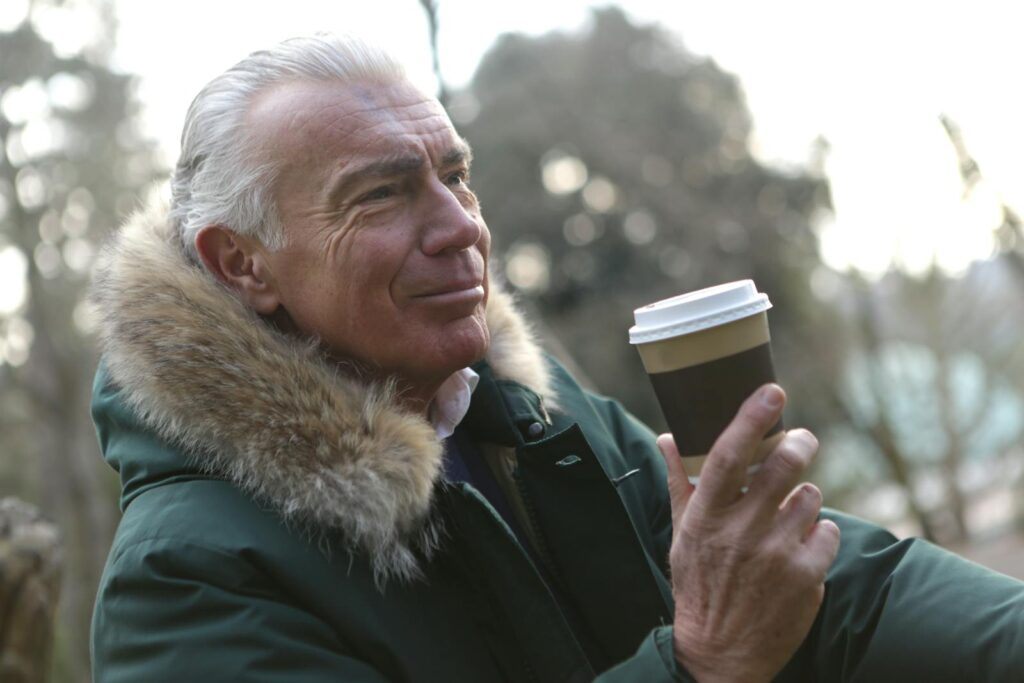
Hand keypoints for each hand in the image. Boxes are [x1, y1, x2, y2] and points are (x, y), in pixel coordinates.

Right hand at [657, 384, 839, 682]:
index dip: (752, 418)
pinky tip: (800, 546)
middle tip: (802, 439)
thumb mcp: (681, 533)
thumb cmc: (699, 585)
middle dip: (799, 443)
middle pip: (783, 466)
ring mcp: (777, 554)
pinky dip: (819, 533)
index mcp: (706, 516)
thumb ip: (679, 482)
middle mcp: (741, 531)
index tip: (772, 392)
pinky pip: (828, 531)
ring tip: (789, 514)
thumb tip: (666, 438)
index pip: (730, 455)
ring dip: (804, 497)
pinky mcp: (808, 577)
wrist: (721, 654)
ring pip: (811, 496)